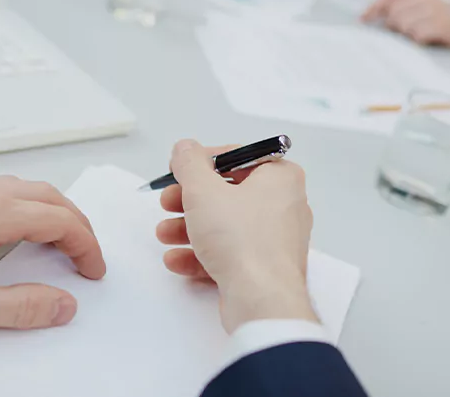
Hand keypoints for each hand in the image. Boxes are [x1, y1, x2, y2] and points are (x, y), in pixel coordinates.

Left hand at [0, 176, 104, 332]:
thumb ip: (18, 307)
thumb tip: (60, 305)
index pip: (61, 221)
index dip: (86, 246)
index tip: (92, 269)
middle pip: (49, 197)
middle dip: (76, 225)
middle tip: (84, 254)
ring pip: (25, 189)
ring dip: (51, 212)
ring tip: (56, 241)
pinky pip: (1, 190)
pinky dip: (25, 206)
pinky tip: (12, 227)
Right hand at [156, 140, 316, 332]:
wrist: (262, 300)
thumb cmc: (243, 240)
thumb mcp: (203, 190)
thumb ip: (189, 163)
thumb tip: (185, 149)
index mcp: (280, 178)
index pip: (238, 157)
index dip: (202, 162)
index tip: (179, 170)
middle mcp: (284, 206)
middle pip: (228, 194)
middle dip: (190, 201)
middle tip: (168, 202)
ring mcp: (276, 240)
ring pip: (226, 226)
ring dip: (189, 229)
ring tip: (164, 234)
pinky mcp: (265, 268)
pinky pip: (231, 254)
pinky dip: (203, 254)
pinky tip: (177, 260)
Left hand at [362, 0, 449, 50]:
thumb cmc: (446, 22)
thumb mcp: (425, 9)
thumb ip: (404, 10)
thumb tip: (376, 20)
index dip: (374, 8)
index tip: (363, 20)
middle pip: (394, 14)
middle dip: (394, 27)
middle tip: (406, 34)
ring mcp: (434, 10)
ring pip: (403, 25)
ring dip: (408, 35)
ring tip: (421, 36)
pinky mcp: (441, 25)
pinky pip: (417, 35)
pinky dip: (419, 41)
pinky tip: (429, 40)